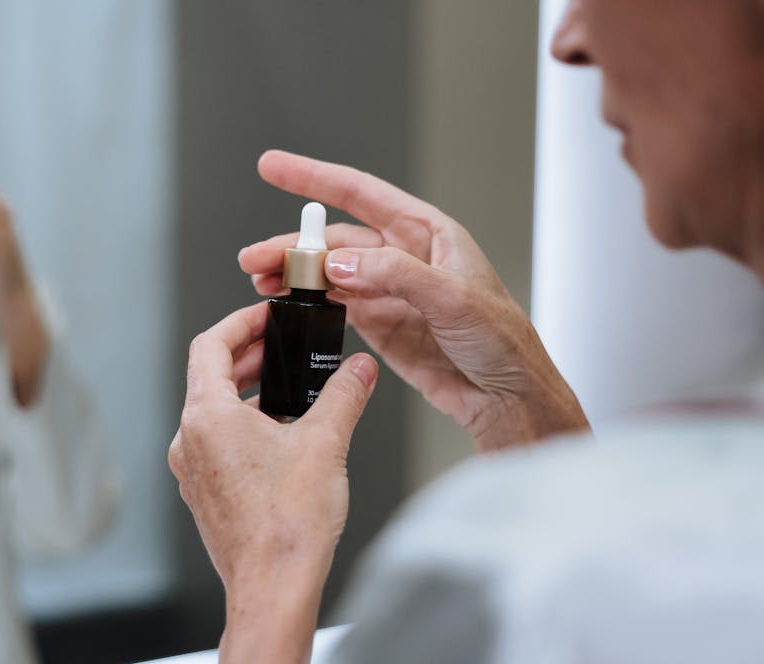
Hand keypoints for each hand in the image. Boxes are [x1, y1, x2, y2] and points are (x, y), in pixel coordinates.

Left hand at [169, 302, 378, 663]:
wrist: (273, 589)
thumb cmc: (287, 527)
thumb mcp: (325, 443)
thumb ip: (344, 395)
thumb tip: (359, 370)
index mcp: (207, 417)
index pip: (209, 345)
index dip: (239, 322)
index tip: (263, 317)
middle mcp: (189, 440)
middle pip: (208, 377)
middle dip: (247, 357)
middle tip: (279, 348)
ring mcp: (192, 470)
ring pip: (212, 412)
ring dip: (246, 393)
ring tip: (286, 391)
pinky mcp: (204, 494)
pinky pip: (216, 444)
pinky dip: (242, 427)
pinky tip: (280, 437)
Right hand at [240, 150, 588, 451]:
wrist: (508, 396)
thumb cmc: (502, 340)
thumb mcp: (452, 298)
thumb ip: (393, 275)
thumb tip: (338, 263)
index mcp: (427, 233)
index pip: (361, 194)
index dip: (314, 178)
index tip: (274, 167)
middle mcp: (404, 256)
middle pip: (334, 240)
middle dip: (292, 246)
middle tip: (255, 258)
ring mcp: (389, 291)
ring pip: (329, 274)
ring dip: (294, 276)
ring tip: (262, 283)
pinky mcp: (380, 324)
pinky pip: (335, 305)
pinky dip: (308, 304)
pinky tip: (287, 306)